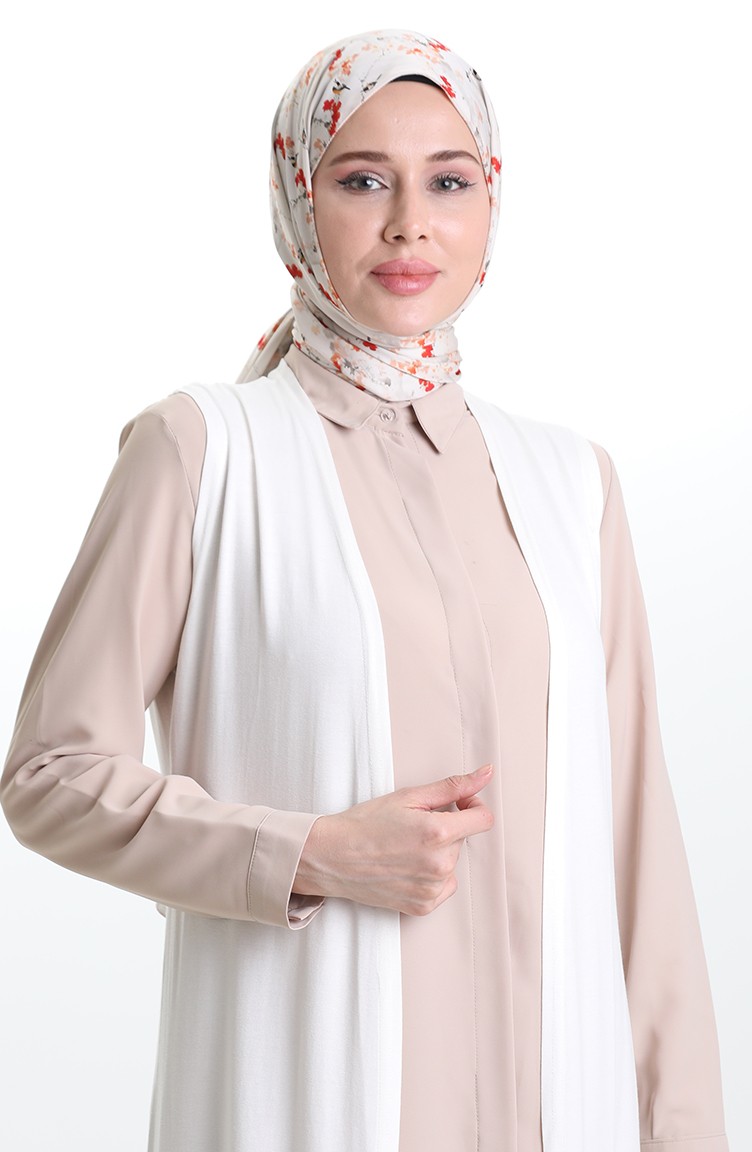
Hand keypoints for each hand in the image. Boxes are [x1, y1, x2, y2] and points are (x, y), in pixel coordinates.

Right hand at [292, 764, 493, 915]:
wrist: (332, 856)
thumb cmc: (365, 823)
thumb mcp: (409, 796)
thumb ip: (452, 786)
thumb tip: (485, 774)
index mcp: (439, 833)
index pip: (483, 819)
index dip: (472, 805)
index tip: (457, 803)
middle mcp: (440, 865)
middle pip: (462, 839)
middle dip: (445, 828)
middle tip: (412, 826)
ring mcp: (432, 889)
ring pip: (451, 862)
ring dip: (437, 852)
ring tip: (403, 847)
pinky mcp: (423, 907)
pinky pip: (442, 886)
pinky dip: (430, 876)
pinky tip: (405, 866)